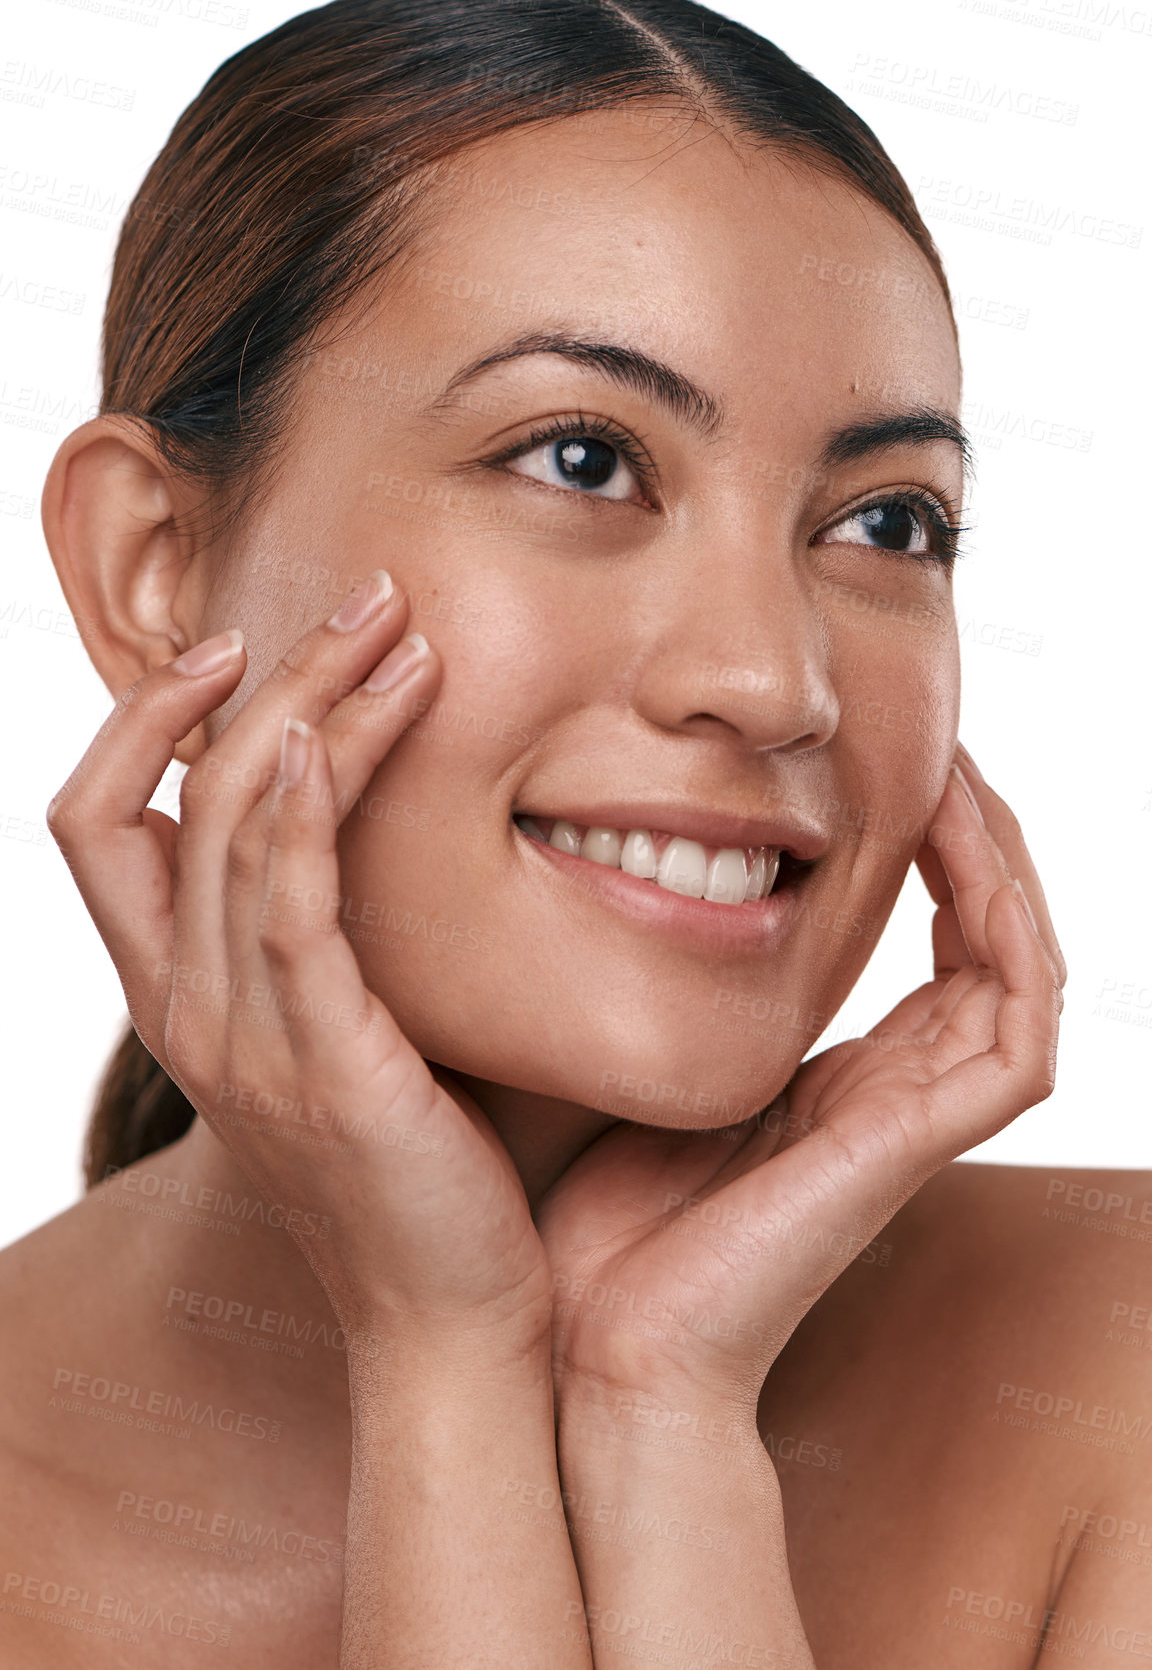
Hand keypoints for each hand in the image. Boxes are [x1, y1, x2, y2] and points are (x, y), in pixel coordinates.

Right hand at [47, 575, 550, 1348]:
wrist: (453, 1320)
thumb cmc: (423, 1169)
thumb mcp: (345, 1031)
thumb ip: (328, 932)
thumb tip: (376, 812)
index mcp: (178, 997)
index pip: (95, 822)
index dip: (142, 720)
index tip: (234, 644)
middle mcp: (186, 1011)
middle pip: (164, 795)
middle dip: (246, 677)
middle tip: (361, 598)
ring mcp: (243, 1040)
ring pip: (234, 826)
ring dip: (311, 708)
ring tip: (399, 630)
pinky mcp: (324, 1062)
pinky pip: (290, 907)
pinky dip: (311, 807)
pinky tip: (350, 731)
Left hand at [536, 749, 1063, 1406]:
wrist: (588, 1341)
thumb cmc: (598, 1215)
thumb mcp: (640, 1061)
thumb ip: (671, 988)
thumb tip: (634, 873)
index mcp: (845, 1074)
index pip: (940, 934)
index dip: (937, 840)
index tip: (894, 762)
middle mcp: (895, 1089)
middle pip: (996, 937)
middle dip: (980, 832)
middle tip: (945, 746)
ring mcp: (913, 1118)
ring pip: (1025, 969)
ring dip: (1003, 863)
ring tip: (960, 776)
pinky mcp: (915, 1144)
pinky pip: (1017, 1030)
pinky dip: (1012, 937)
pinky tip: (968, 860)